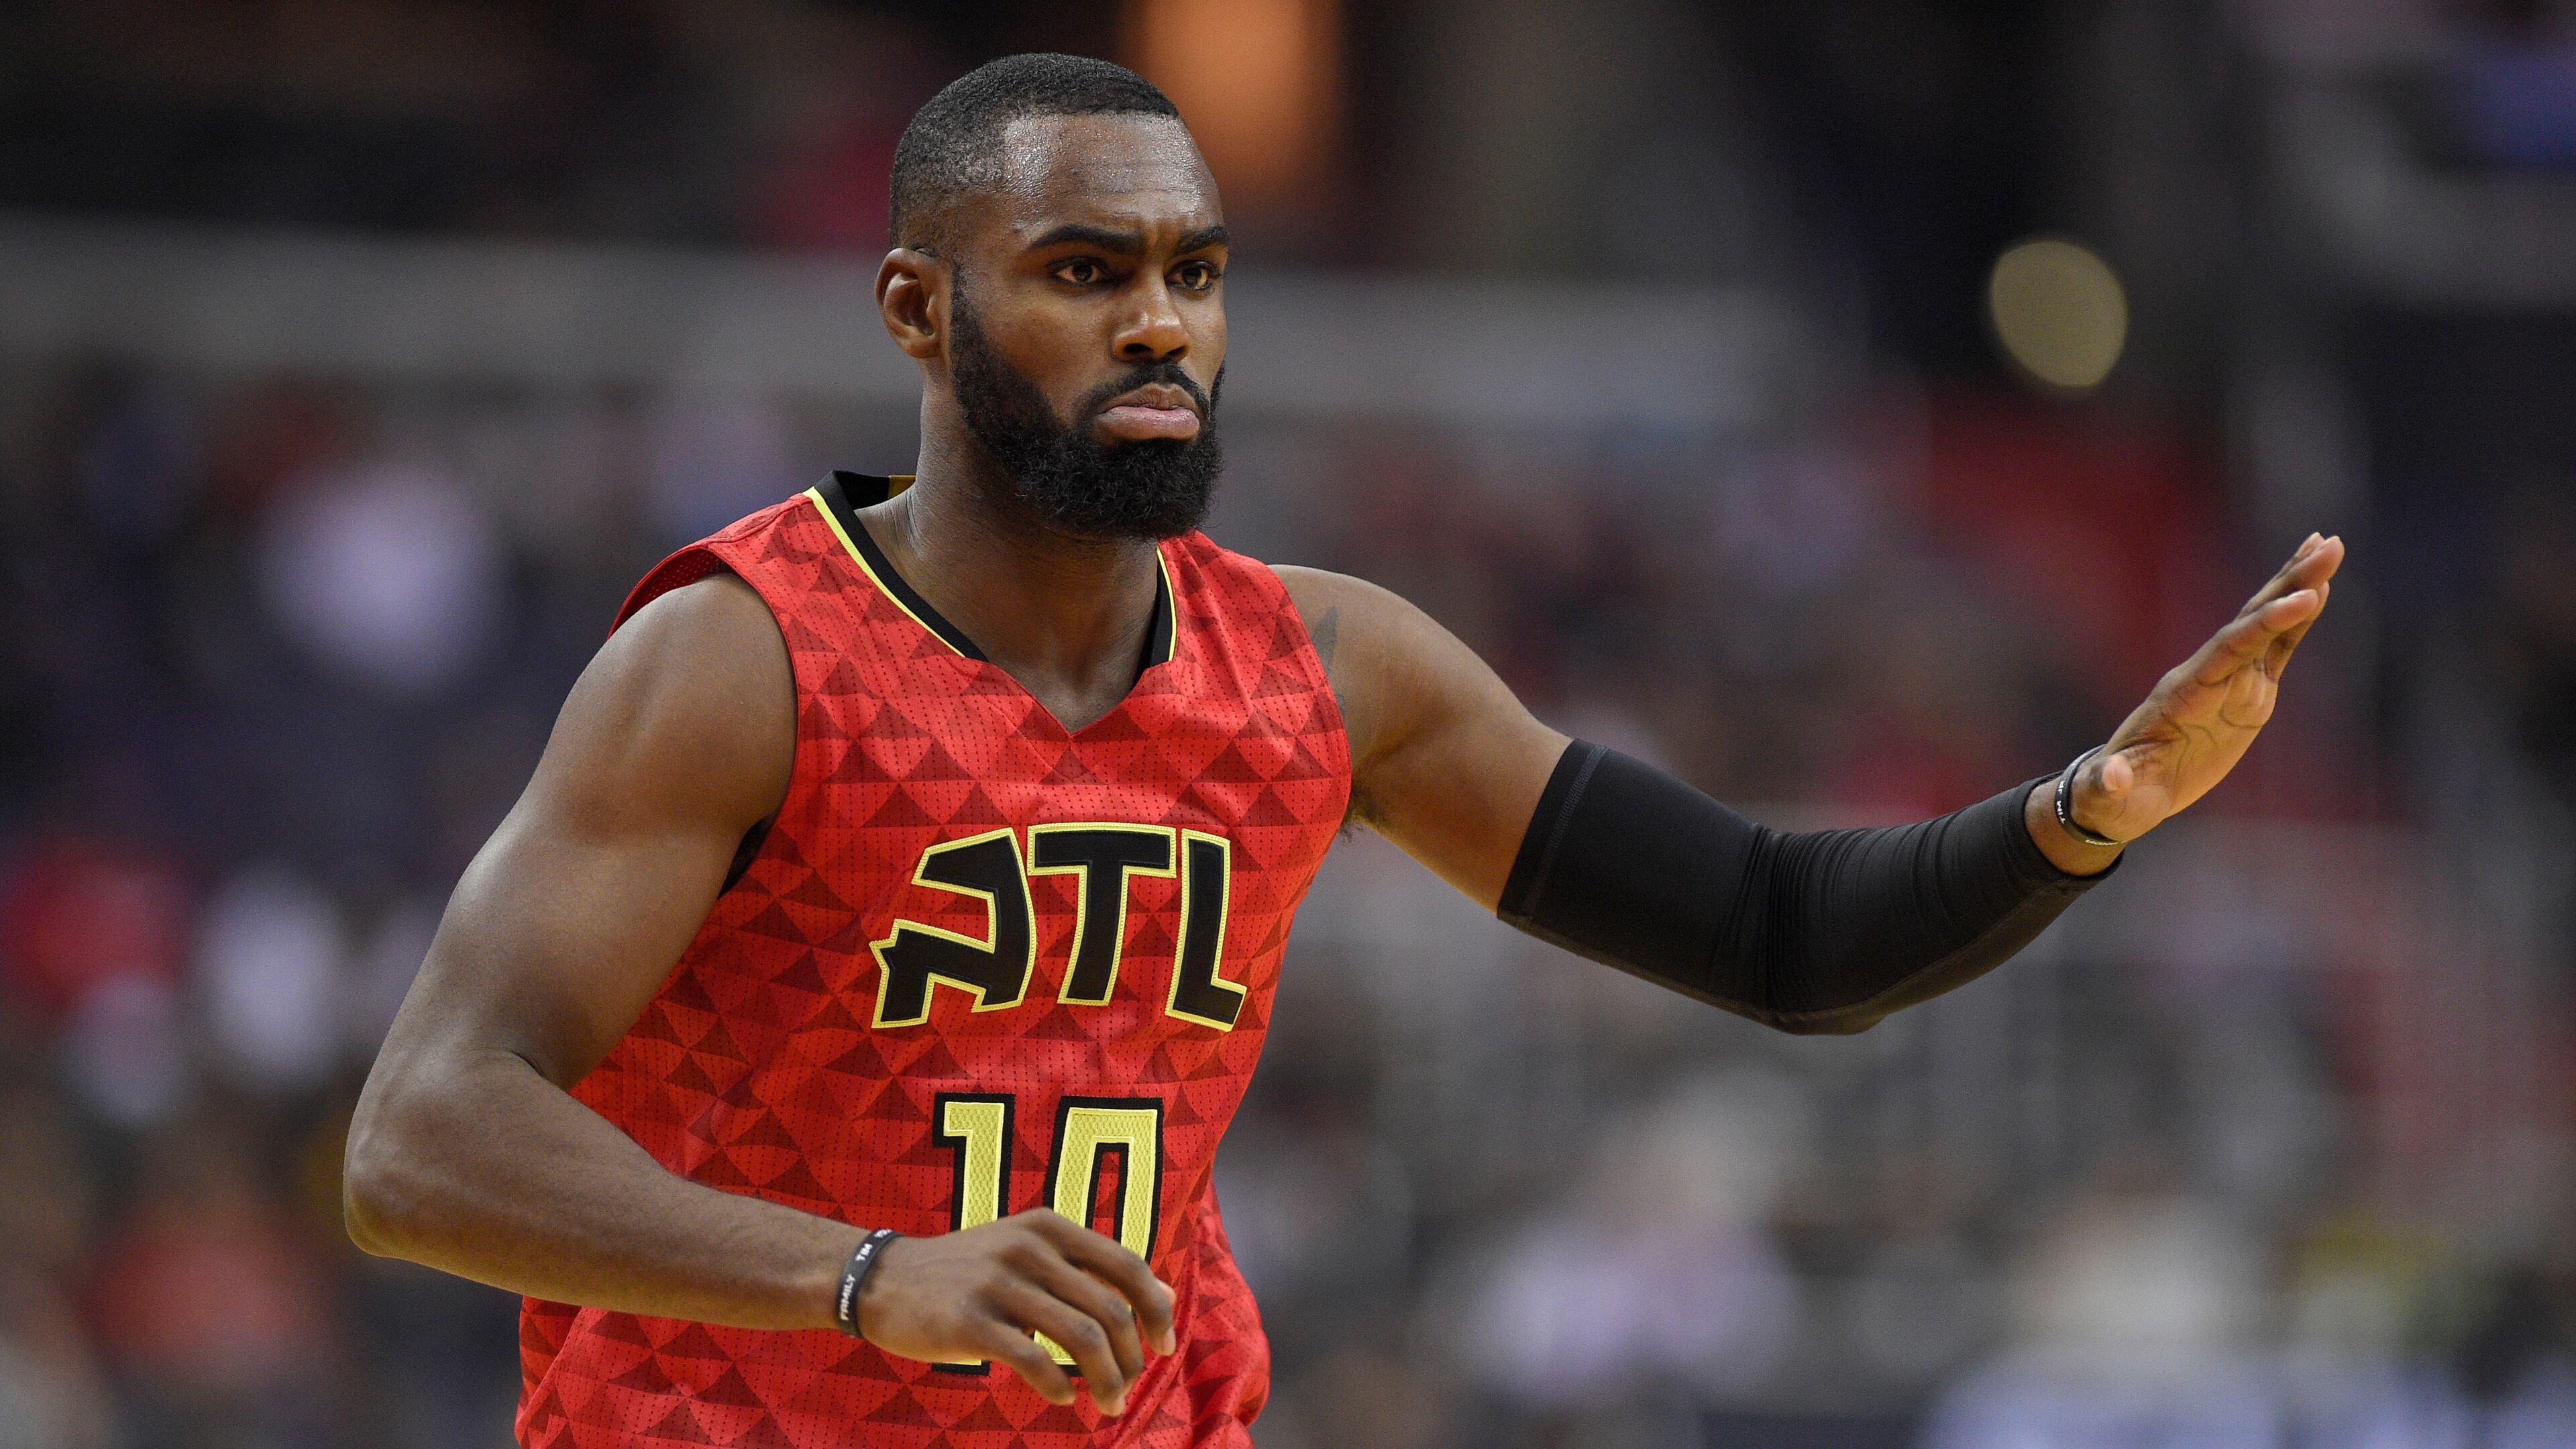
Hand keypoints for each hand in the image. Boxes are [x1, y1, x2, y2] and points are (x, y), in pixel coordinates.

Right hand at [853, 1210, 1176, 1415]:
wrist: (883, 1279)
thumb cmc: (968, 1272)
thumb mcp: (1029, 1251)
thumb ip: (1091, 1268)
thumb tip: (1165, 1294)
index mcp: (1049, 1227)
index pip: (1126, 1265)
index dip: (1156, 1310)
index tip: (1165, 1346)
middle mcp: (1029, 1247)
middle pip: (1110, 1309)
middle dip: (1132, 1358)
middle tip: (1131, 1388)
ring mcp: (999, 1283)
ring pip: (1081, 1337)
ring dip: (1106, 1380)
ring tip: (1109, 1404)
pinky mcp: (970, 1322)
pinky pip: (1035, 1360)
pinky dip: (1059, 1386)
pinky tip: (1064, 1397)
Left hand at [2041, 532, 2343, 859]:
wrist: (2119, 796)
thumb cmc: (2111, 795)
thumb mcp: (2106, 794)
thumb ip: (2108, 785)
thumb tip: (2108, 780)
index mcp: (2181, 694)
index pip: (2229, 649)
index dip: (2264, 623)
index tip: (2303, 598)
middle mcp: (2207, 677)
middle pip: (2252, 621)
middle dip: (2289, 584)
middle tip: (2329, 543)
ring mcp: (2228, 683)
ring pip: (2267, 626)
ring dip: (2297, 588)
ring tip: (2329, 548)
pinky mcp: (2246, 696)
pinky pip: (2276, 651)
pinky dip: (2296, 623)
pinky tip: (2317, 592)